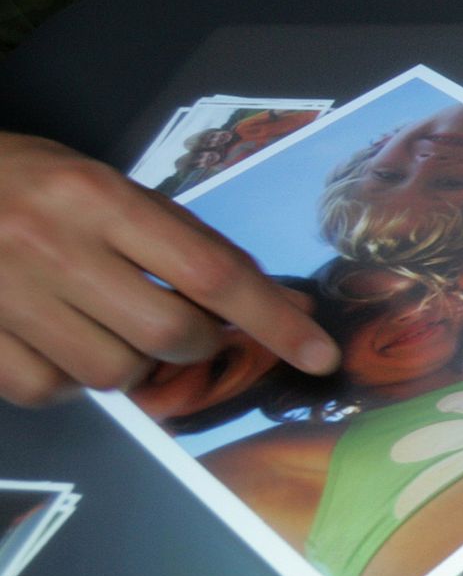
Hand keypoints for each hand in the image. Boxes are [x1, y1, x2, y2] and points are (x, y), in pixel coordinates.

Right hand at [0, 133, 338, 405]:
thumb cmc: (33, 184)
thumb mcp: (112, 189)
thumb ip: (190, 244)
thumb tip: (282, 307)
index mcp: (97, 199)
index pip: (210, 271)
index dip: (272, 320)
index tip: (318, 353)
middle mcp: (52, 245)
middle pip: (168, 333)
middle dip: (197, 343)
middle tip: (182, 325)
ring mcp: (6, 295)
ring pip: (114, 373)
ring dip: (134, 364)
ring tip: (112, 327)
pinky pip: (51, 391)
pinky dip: (72, 383)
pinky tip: (63, 344)